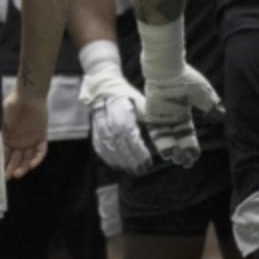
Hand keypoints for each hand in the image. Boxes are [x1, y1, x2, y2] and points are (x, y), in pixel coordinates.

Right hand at [1, 86, 47, 178]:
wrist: (29, 95)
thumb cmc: (12, 106)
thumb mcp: (0, 121)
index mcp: (8, 138)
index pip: (5, 155)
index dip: (2, 165)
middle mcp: (19, 142)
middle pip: (16, 159)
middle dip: (12, 169)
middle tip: (9, 177)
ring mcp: (30, 140)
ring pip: (28, 158)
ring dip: (24, 167)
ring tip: (19, 173)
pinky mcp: (41, 137)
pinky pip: (41, 151)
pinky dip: (37, 158)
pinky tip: (33, 164)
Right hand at [79, 54, 153, 175]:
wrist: (103, 88)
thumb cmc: (126, 95)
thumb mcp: (139, 101)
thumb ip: (149, 116)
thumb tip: (164, 128)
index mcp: (122, 115)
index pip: (131, 138)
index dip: (139, 152)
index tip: (148, 161)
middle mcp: (109, 123)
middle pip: (120, 147)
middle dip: (132, 160)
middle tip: (142, 170)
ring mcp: (100, 128)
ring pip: (110, 150)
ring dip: (121, 162)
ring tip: (132, 170)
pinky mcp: (95, 132)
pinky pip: (101, 148)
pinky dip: (109, 159)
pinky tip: (118, 165)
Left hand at [139, 65, 220, 167]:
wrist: (168, 69)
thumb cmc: (186, 78)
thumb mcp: (203, 93)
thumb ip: (211, 105)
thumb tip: (222, 116)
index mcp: (183, 113)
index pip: (187, 134)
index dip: (191, 146)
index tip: (195, 156)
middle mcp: (171, 117)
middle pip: (176, 140)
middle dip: (182, 152)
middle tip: (186, 164)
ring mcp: (161, 117)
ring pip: (166, 139)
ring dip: (171, 151)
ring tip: (177, 160)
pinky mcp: (151, 115)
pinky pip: (154, 132)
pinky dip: (160, 143)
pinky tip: (166, 154)